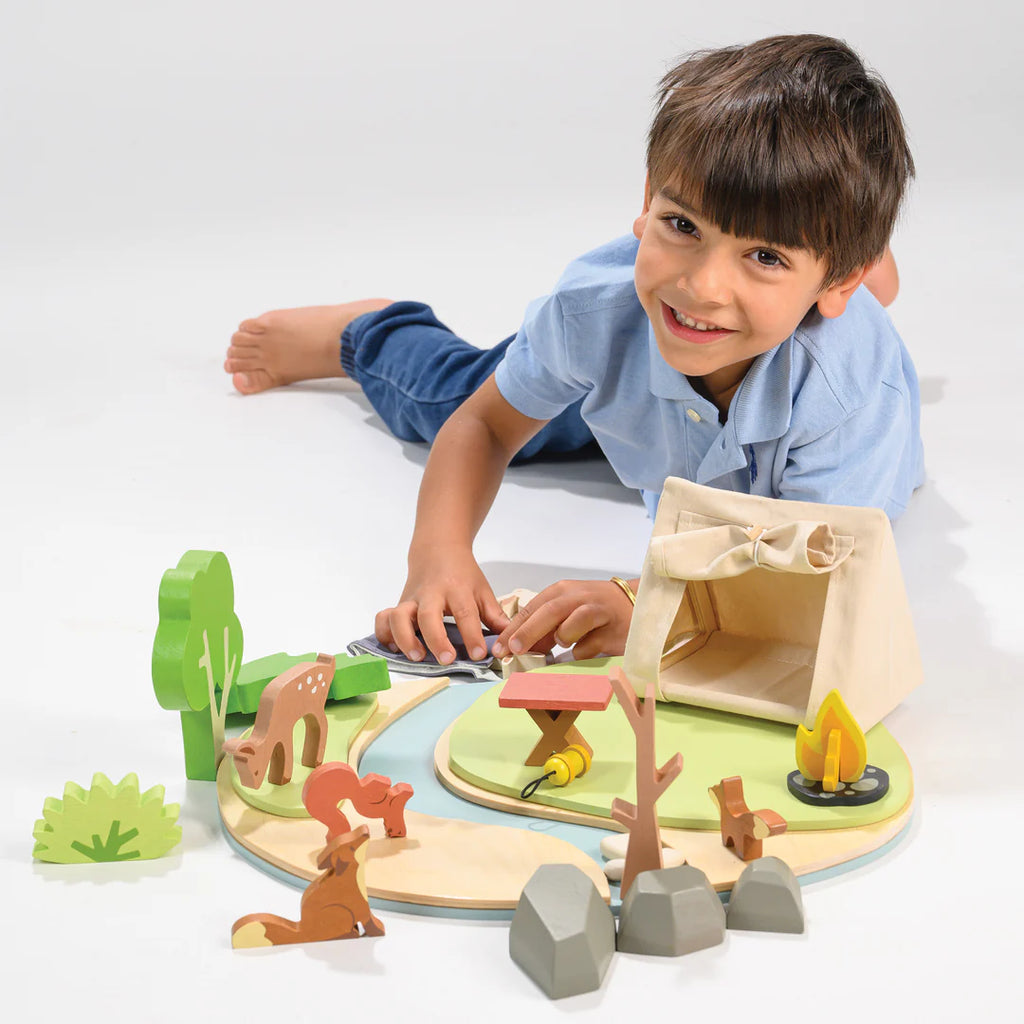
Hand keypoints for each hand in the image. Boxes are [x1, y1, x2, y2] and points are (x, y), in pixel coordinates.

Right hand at [374, 546, 509, 665]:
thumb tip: (509, 641)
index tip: (480, 655)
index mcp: (457, 589)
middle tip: (446, 659)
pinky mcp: (397, 604)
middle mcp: (431, 594)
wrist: (438, 549)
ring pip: (397, 616)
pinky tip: (396, 650)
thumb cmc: (463, 574)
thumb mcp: (482, 590)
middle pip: (428, 616)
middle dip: (436, 639)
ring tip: (417, 657)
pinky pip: (382, 619)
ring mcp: (411, 599)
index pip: (465, 613)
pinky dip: (385, 635)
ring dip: (404, 638)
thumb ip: (494, 616)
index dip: (472, 636)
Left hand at [491, 578, 635, 661]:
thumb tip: (518, 648)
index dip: (513, 629)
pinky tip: (588, 648)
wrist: (636, 604)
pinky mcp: (612, 631)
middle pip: (548, 612)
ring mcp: (597, 612)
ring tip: (564, 643)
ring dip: (562, 638)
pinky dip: (581, 652)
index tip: (499, 649)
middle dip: (528, 632)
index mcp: (561, 591)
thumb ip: (544, 628)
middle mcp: (578, 597)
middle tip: (514, 650)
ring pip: (571, 626)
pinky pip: (589, 647)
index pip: (531, 609)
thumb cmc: (595, 608)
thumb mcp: (566, 611)